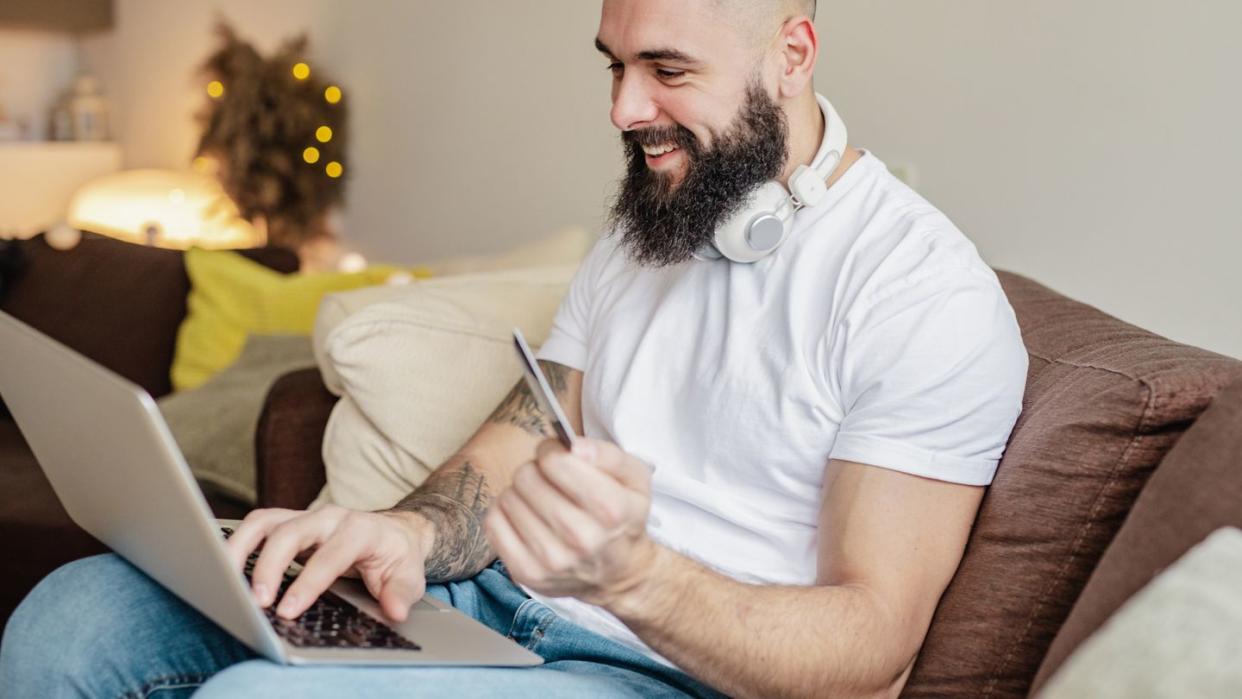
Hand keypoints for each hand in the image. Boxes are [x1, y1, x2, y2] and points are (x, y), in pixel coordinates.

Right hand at [224, 505, 432, 621]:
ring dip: (240, 548)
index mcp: (359, 530)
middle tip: (257, 602)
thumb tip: (395, 610)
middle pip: (290, 532)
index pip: (329, 555)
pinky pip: (256, 526)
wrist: (394, 533)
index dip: (307, 583)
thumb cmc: (397, 557)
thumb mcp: (410, 576)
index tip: (288, 610)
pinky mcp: (289, 523)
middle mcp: (329, 518)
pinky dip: (237, 543)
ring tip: (225, 580)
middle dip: (269, 566)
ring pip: (264, 521)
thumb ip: (402, 593)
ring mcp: (306, 517)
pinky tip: (225, 568)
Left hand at [484, 437, 656, 606]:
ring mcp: (551, 560)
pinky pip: (493, 523)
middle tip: (547, 478)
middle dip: (535, 469)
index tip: (557, 455)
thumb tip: (574, 446)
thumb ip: (608, 455)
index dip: (552, 450)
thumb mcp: (634, 479)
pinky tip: (524, 514)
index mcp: (610, 509)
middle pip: (527, 478)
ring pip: (508, 497)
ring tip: (539, 499)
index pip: (556, 462)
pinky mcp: (526, 573)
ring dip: (520, 491)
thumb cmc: (622, 516)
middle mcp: (581, 538)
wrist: (618, 574)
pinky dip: (504, 512)